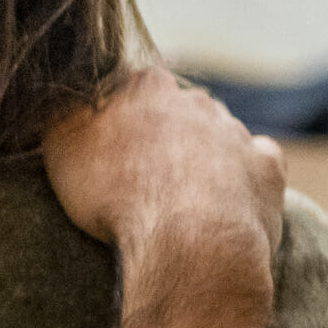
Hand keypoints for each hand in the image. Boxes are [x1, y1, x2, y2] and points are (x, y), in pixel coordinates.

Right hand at [44, 66, 284, 282]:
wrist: (187, 241)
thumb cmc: (115, 195)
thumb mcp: (61, 148)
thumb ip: (63, 113)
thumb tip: (63, 96)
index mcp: (146, 87)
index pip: (129, 86)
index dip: (117, 116)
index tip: (106, 145)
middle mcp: (194, 100)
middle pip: (176, 109)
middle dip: (162, 134)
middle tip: (138, 175)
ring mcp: (235, 132)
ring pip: (217, 135)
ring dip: (201, 156)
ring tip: (178, 199)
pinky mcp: (266, 167)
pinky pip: (257, 162)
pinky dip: (244, 175)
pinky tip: (226, 200)